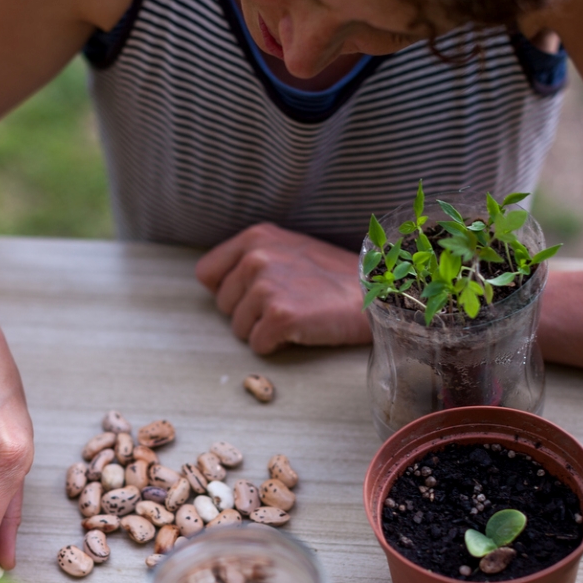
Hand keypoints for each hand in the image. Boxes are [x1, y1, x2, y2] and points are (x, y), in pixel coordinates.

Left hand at [195, 223, 371, 353]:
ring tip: (296, 316)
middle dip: (248, 313)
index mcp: (255, 237)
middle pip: (223, 305)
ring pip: (238, 328)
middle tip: (286, 306)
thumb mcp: (290, 248)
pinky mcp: (278, 316)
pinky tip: (301, 331)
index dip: (227, 291)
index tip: (251, 297)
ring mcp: (265, 286)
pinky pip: (258, 345)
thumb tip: (220, 282)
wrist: (374, 293)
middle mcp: (255, 257)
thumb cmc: (334, 276)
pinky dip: (277, 346)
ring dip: (263, 330)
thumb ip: (254, 257)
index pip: (207, 273)